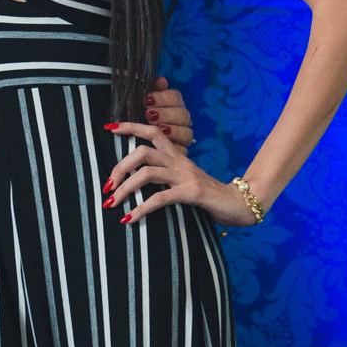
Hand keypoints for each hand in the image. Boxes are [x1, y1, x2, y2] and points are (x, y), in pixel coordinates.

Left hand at [103, 121, 258, 227]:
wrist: (239, 204)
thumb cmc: (208, 195)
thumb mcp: (184, 180)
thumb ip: (165, 177)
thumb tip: (137, 183)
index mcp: (177, 156)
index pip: (153, 132)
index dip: (131, 127)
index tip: (110, 128)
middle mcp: (179, 162)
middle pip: (142, 152)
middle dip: (119, 167)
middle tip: (106, 186)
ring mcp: (185, 176)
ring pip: (147, 173)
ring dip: (124, 189)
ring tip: (111, 204)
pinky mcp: (191, 193)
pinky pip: (160, 198)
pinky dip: (141, 209)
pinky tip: (130, 219)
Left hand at [144, 75, 193, 147]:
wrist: (142, 152)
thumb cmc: (141, 127)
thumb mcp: (143, 109)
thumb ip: (152, 93)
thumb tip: (160, 80)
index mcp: (174, 107)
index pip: (175, 97)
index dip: (163, 97)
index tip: (148, 99)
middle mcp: (181, 122)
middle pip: (183, 114)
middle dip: (166, 113)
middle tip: (149, 115)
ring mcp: (183, 139)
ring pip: (186, 133)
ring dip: (172, 130)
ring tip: (157, 129)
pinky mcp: (181, 155)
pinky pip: (182, 151)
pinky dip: (172, 149)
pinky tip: (160, 147)